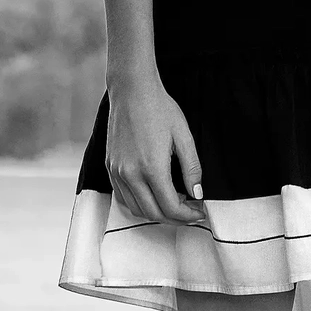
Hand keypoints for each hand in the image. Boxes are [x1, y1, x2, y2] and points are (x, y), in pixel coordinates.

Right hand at [105, 74, 208, 226]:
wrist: (132, 91)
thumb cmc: (160, 109)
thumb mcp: (184, 137)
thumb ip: (192, 169)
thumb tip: (197, 194)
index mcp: (152, 168)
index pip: (171, 207)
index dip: (188, 215)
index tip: (200, 212)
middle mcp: (131, 174)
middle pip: (153, 214)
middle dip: (175, 219)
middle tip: (190, 211)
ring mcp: (117, 172)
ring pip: (136, 209)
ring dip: (157, 213)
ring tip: (174, 203)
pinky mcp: (110, 167)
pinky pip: (123, 197)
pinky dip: (140, 203)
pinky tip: (154, 194)